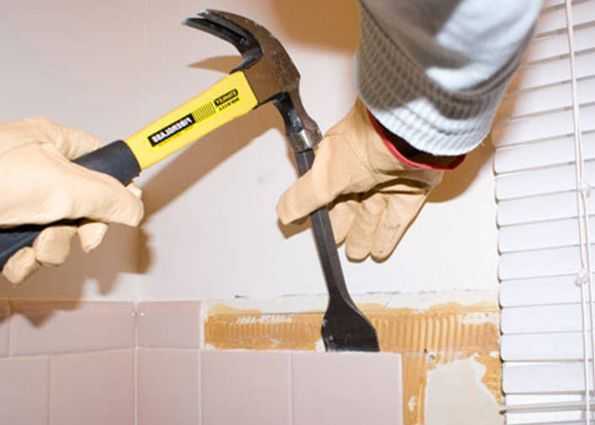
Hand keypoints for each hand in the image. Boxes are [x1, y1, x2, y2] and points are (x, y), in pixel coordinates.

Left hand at [0, 118, 143, 283]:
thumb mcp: (61, 185)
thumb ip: (109, 197)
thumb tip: (138, 207)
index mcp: (55, 145)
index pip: (103, 159)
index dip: (119, 185)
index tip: (125, 210)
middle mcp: (39, 172)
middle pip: (86, 204)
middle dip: (81, 229)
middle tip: (76, 235)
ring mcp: (19, 204)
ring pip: (60, 233)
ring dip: (53, 249)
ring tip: (33, 248)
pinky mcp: (1, 231)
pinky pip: (30, 251)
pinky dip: (26, 262)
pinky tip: (11, 261)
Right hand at [277, 100, 442, 260]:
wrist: (407, 138)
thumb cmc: (367, 142)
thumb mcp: (323, 176)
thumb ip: (303, 198)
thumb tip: (284, 213)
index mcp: (338, 162)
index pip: (326, 192)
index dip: (321, 212)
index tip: (317, 230)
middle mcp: (363, 170)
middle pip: (350, 206)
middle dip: (343, 226)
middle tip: (336, 243)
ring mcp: (388, 180)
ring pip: (373, 214)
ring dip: (364, 234)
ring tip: (356, 253)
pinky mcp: (412, 189)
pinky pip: (397, 217)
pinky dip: (387, 234)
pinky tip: (380, 249)